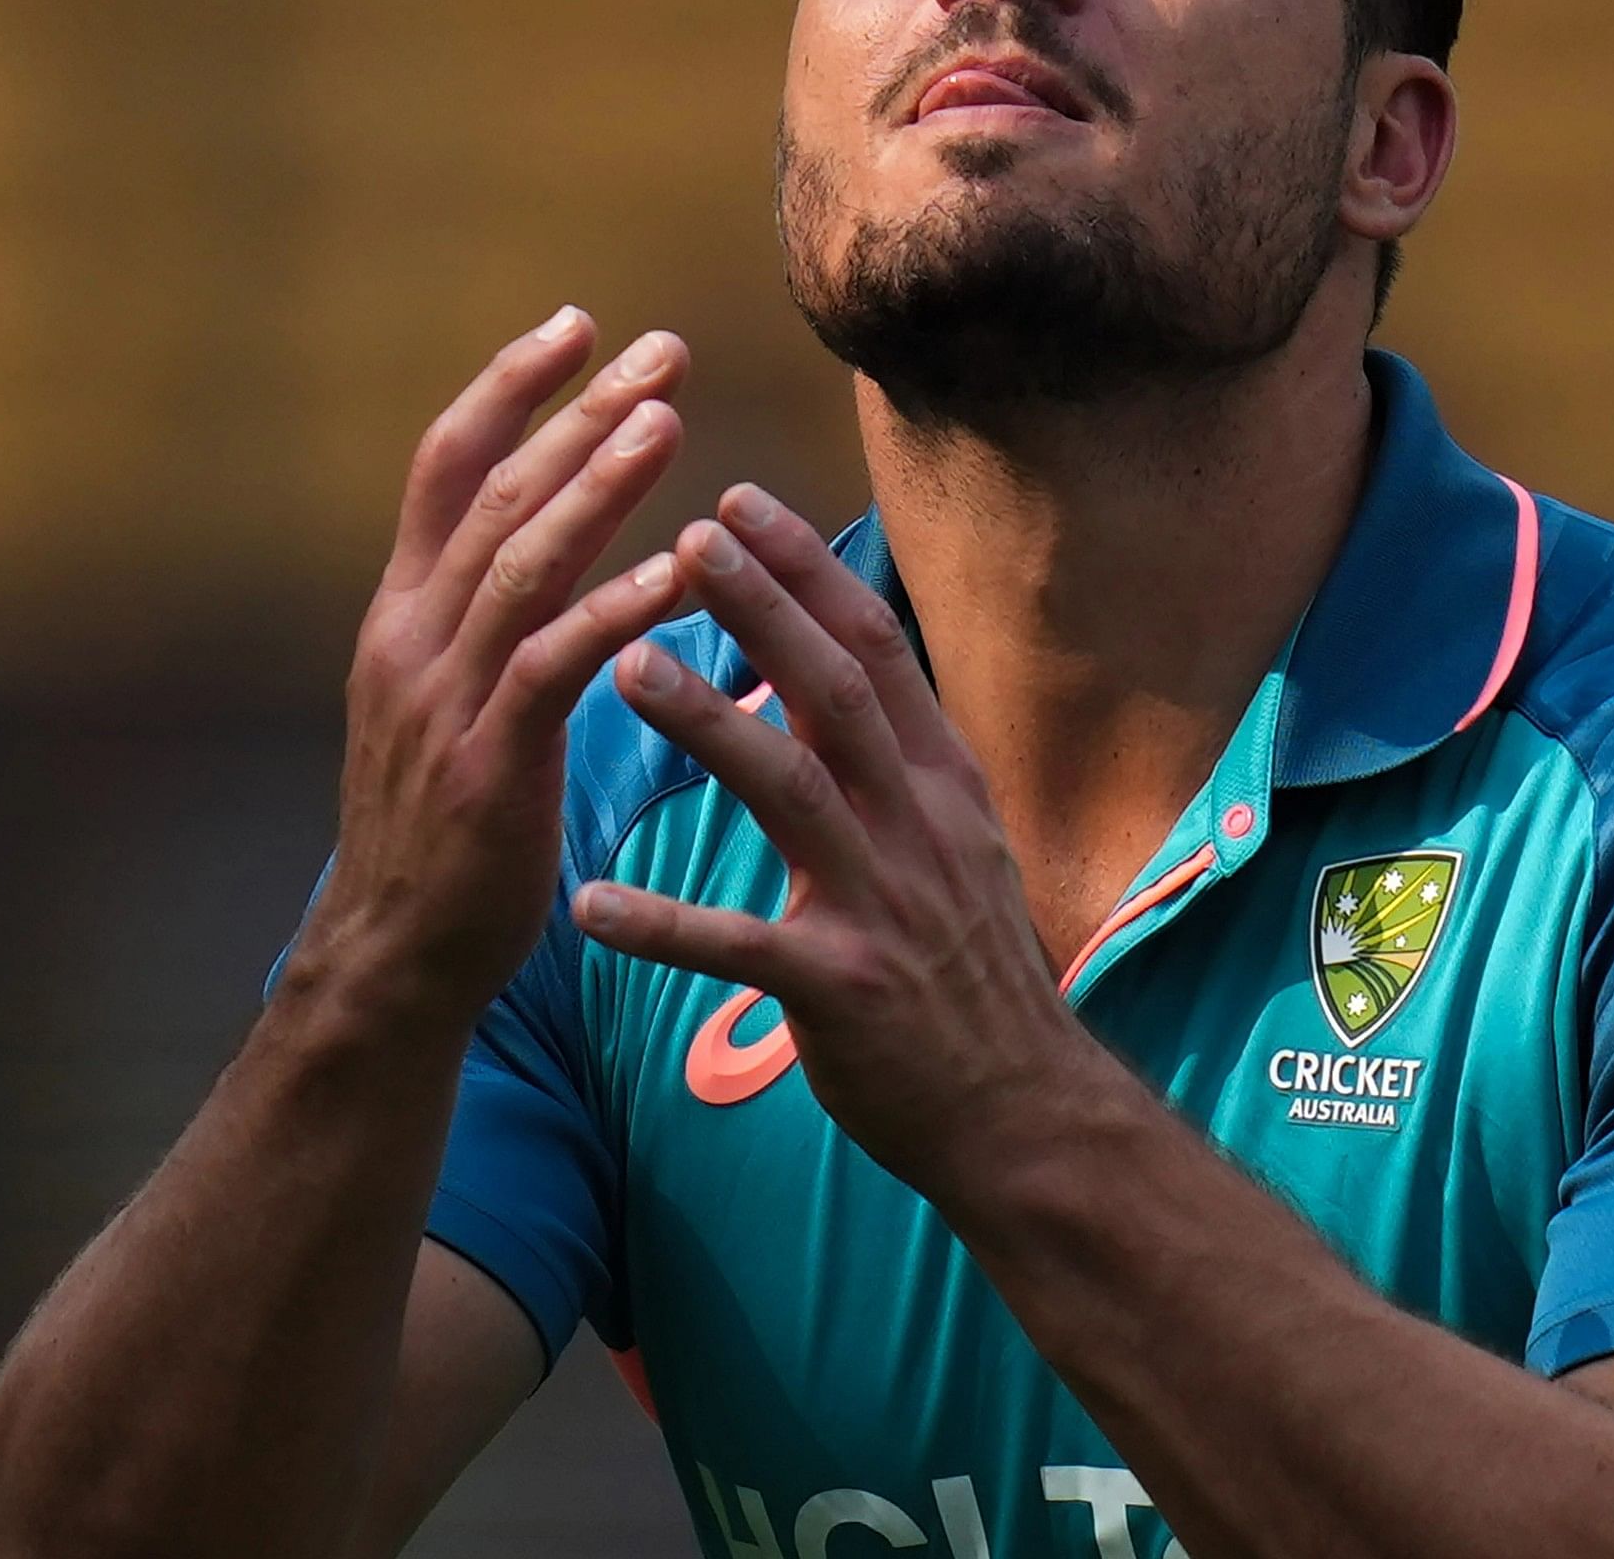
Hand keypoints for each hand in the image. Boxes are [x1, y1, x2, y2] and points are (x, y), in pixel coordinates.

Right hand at [283, 309, 693, 1041]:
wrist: (392, 958)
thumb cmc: (442, 832)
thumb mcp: (444, 703)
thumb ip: (481, 623)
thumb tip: (544, 546)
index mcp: (403, 614)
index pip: (447, 467)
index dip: (508, 388)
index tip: (576, 323)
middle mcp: (411, 637)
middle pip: (493, 492)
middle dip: (577, 413)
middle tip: (658, 350)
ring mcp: (441, 698)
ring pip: (519, 562)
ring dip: (597, 486)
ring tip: (666, 421)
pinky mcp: (483, 764)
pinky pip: (551, 667)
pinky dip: (614, 611)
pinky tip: (676, 573)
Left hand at [571, 483, 1117, 1192]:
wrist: (1025, 1111)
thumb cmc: (971, 975)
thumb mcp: (957, 846)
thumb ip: (894, 763)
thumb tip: (830, 672)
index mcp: (941, 784)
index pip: (874, 650)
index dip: (806, 573)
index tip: (739, 502)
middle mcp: (918, 828)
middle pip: (835, 692)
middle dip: (760, 607)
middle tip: (682, 534)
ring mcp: (884, 906)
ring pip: (791, 792)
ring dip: (708, 723)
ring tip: (625, 665)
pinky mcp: (844, 991)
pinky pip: (741, 949)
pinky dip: (665, 926)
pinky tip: (589, 907)